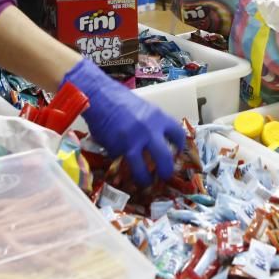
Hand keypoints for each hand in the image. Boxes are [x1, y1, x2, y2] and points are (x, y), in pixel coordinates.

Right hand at [63, 59, 185, 186]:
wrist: (98, 95)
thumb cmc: (119, 98)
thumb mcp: (143, 108)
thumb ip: (152, 125)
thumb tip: (156, 142)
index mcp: (158, 117)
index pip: (178, 134)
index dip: (180, 146)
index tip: (177, 153)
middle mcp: (149, 131)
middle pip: (164, 158)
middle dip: (166, 170)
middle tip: (165, 175)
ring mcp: (132, 142)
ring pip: (143, 169)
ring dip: (144, 179)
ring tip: (144, 183)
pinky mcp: (116, 149)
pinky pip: (122, 162)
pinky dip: (122, 165)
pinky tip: (122, 165)